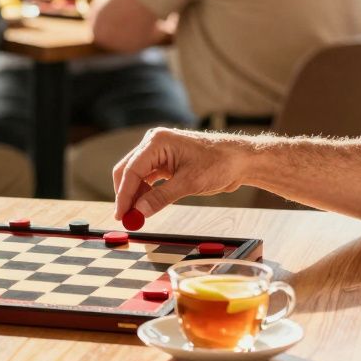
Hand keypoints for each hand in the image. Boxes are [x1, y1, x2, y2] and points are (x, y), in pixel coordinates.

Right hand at [113, 128, 246, 219]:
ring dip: (134, 195)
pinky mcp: (165, 161)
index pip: (131, 170)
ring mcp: (159, 152)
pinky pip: (147, 178)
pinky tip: (145, 206)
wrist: (239, 160)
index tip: (121, 215)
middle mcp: (154, 143)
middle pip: (127, 170)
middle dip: (125, 195)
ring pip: (135, 175)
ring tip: (136, 216)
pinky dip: (144, 192)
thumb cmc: (219, 163)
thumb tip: (139, 212)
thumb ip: (161, 197)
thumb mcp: (189, 183)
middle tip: (125, 218)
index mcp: (158, 141)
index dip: (123, 195)